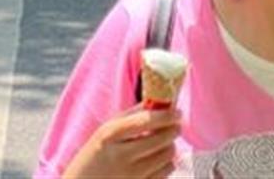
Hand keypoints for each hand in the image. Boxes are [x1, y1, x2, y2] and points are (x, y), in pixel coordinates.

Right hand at [63, 106, 179, 178]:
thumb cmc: (96, 154)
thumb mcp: (106, 129)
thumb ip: (132, 115)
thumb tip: (160, 102)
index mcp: (110, 134)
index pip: (146, 121)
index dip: (166, 115)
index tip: (178, 112)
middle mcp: (120, 156)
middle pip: (160, 140)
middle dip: (173, 130)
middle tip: (176, 126)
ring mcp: (128, 176)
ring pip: (165, 157)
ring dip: (171, 147)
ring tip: (168, 142)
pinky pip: (163, 174)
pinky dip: (167, 164)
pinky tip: (162, 159)